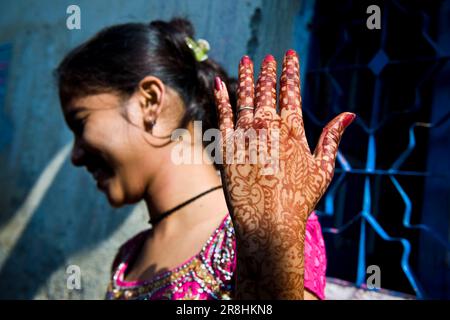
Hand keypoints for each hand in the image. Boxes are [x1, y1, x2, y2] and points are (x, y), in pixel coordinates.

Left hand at [214, 50, 354, 298]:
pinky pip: (222, 116)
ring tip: (246, 61)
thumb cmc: (299, 200)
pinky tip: (219, 84)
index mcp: (292, 129)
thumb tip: (349, 114)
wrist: (268, 224)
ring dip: (245, 77)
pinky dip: (220, 98)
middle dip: (268, 71)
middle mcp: (267, 126)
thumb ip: (332, 138)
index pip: (290, 91)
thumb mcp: (321, 169)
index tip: (288, 56)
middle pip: (266, 90)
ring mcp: (245, 135)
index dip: (289, 71)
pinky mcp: (226, 147)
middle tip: (268, 58)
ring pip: (244, 97)